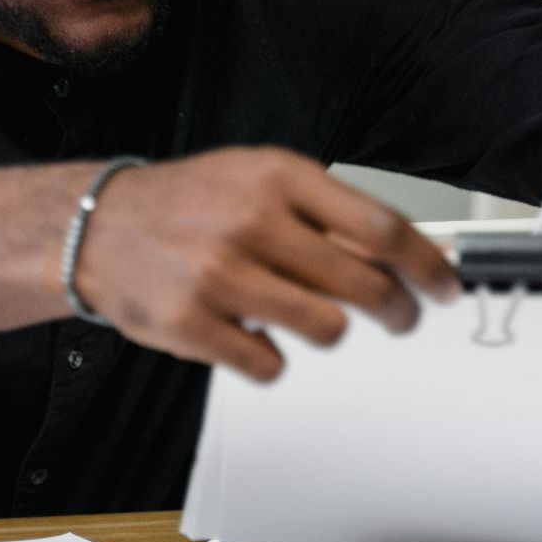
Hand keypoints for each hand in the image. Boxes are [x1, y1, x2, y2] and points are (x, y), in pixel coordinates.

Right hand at [74, 147, 459, 381]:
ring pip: (326, 330)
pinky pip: (270, 364)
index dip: (425, 264)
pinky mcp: (193, 325)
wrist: (97, 226)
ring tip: (307, 317)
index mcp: (276, 177)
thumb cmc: (187, 203)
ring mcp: (220, 275)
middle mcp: (251, 222)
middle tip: (400, 317)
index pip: (379, 227)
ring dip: (329, 331)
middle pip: (362, 285)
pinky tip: (253, 332)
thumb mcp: (256, 180)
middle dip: (396, 311)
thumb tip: (397, 256)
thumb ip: (322, 211)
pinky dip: (271, 357)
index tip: (444, 286)